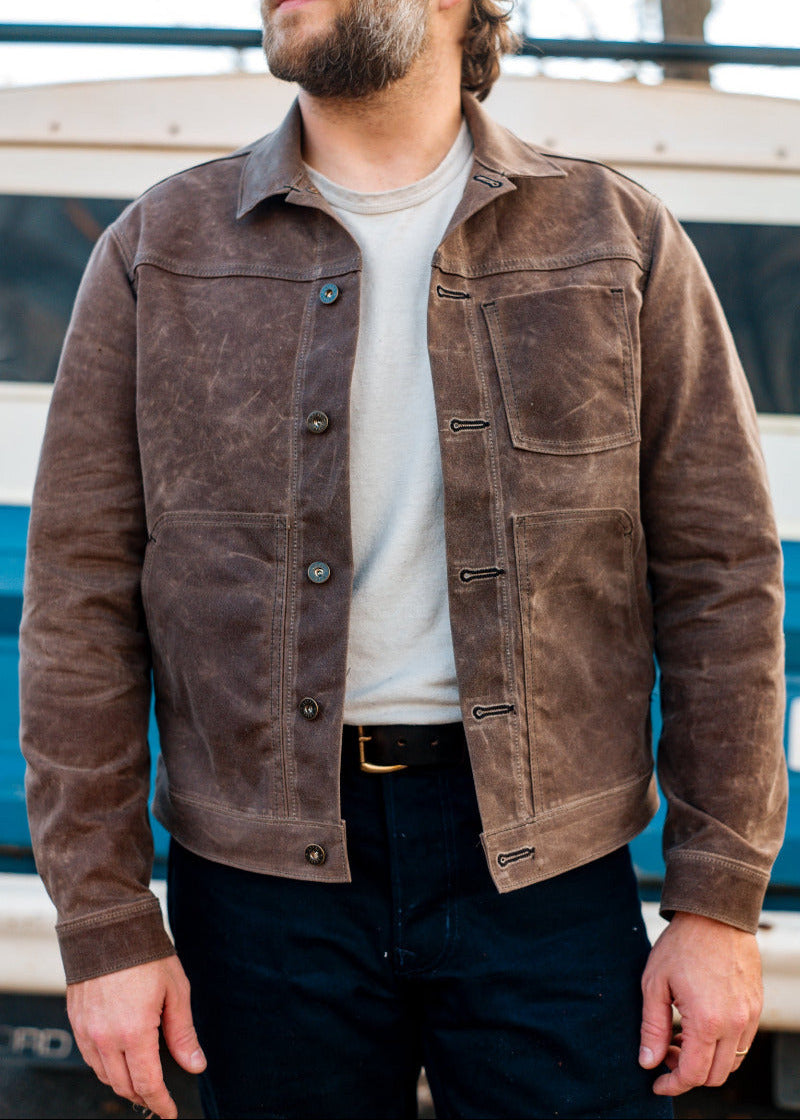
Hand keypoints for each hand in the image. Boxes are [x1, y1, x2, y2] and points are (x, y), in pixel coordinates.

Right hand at [67, 955, 205, 1118]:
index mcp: (134, 1032)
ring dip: (124, 1083)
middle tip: (159, 1099)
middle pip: (124, 1085)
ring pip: (104, 1075)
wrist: (108, 926)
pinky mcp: (76, 1021)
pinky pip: (90, 1057)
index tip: (170, 1112)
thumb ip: (183, 1033)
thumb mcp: (176, 992)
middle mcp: (105, 1037)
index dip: (160, 1103)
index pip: (147, 1084)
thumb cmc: (146, 955)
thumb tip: (195, 1064)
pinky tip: (120, 1060)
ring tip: (142, 1082)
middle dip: (144, 1097)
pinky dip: (106, 1067)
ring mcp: (87, 1030)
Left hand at [639, 911, 761, 1095]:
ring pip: (731, 1063)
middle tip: (665, 1053)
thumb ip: (652, 1027)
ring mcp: (749, 1017)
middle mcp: (734, 1024)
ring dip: (705, 1061)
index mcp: (706, 1021)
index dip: (672, 1085)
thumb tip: (648, 1063)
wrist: (715, 914)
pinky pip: (742, 1043)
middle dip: (687, 1074)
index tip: (656, 1083)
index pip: (693, 1074)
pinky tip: (699, 1026)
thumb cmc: (681, 945)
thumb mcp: (654, 983)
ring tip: (679, 1037)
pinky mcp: (755, 1007)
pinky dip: (721, 1046)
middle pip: (714, 1076)